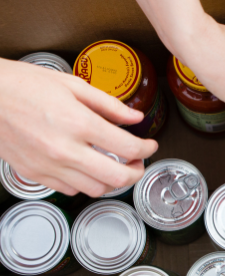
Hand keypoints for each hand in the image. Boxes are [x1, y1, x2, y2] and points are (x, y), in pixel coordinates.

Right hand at [0, 59, 157, 196]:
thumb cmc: (23, 85)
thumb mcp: (73, 85)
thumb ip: (109, 105)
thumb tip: (134, 118)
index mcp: (79, 123)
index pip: (128, 148)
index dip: (147, 149)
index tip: (150, 145)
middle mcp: (66, 150)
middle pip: (118, 177)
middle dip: (137, 172)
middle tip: (139, 162)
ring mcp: (49, 166)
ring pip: (96, 189)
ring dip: (113, 181)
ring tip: (116, 166)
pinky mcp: (35, 174)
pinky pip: (71, 190)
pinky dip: (87, 183)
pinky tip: (89, 169)